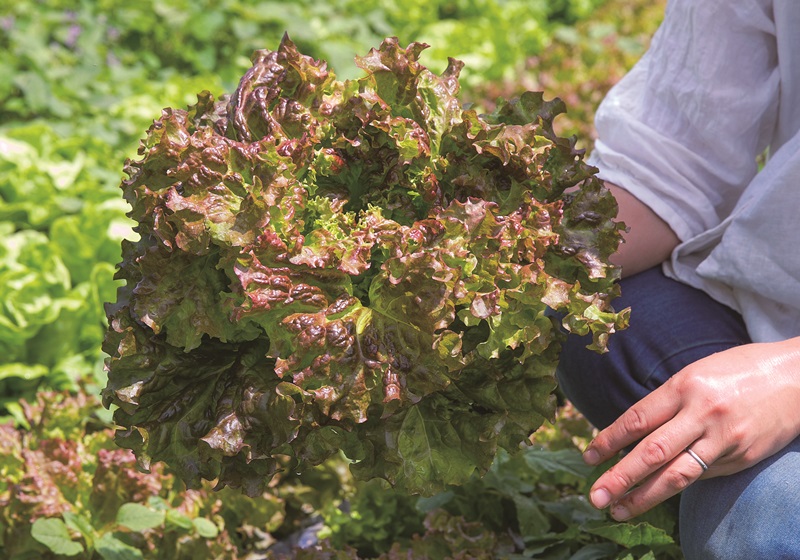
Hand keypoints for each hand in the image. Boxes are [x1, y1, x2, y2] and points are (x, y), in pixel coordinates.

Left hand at [581, 337, 799, 520]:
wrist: (798, 377)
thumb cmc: (738, 370)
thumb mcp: (695, 374)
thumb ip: (667, 402)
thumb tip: (633, 433)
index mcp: (685, 386)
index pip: (637, 419)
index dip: (609, 441)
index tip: (589, 457)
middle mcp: (702, 414)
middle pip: (651, 452)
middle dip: (619, 478)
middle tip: (595, 497)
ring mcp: (724, 439)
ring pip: (677, 475)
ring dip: (644, 497)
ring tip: (618, 510)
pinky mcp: (742, 458)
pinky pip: (703, 475)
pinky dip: (678, 487)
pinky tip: (659, 496)